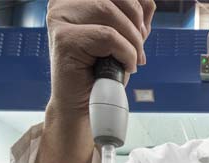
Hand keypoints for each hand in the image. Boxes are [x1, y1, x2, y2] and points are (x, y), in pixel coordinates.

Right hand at [34, 0, 155, 162]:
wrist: (85, 105)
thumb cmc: (101, 72)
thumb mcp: (125, 39)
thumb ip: (134, 17)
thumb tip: (148, 2)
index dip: (136, 6)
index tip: (142, 30)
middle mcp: (63, 3)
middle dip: (136, 25)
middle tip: (139, 50)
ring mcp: (60, 18)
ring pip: (110, 13)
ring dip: (131, 40)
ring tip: (131, 60)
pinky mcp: (63, 38)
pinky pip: (108, 36)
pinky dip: (125, 53)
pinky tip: (124, 67)